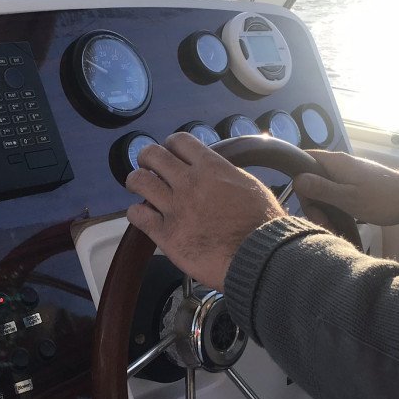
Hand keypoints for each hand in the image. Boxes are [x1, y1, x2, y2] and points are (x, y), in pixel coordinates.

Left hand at [125, 133, 285, 290]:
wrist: (258, 257)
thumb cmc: (263, 225)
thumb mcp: (251, 186)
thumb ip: (226, 175)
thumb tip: (216, 173)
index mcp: (210, 167)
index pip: (179, 141)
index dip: (171, 145)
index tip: (171, 153)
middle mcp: (188, 182)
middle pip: (152, 155)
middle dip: (147, 158)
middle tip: (148, 167)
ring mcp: (174, 208)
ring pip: (139, 181)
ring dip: (135, 182)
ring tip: (137, 187)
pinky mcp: (166, 234)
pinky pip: (137, 216)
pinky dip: (136, 213)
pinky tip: (142, 215)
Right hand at [293, 150, 398, 227]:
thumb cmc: (380, 199)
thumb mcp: (348, 198)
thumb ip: (322, 189)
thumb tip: (296, 181)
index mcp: (334, 162)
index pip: (303, 160)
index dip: (297, 181)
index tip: (306, 204)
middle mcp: (338, 163)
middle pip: (311, 178)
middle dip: (313, 202)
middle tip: (323, 222)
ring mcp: (347, 173)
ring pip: (323, 187)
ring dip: (323, 207)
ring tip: (333, 226)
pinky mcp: (355, 182)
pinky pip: (335, 191)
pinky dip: (334, 206)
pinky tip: (340, 221)